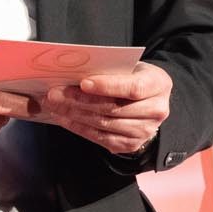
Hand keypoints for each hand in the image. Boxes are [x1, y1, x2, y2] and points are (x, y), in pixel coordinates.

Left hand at [42, 61, 171, 156]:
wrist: (147, 99)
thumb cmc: (132, 77)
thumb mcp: (128, 66)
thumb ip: (108, 69)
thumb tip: (73, 73)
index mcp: (158, 85)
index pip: (132, 88)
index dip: (107, 86)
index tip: (83, 83)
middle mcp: (156, 111)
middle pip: (114, 109)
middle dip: (80, 101)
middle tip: (55, 93)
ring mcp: (144, 131)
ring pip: (104, 125)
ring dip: (74, 114)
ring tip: (54, 105)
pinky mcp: (130, 145)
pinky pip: (100, 138)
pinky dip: (78, 127)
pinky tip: (63, 118)